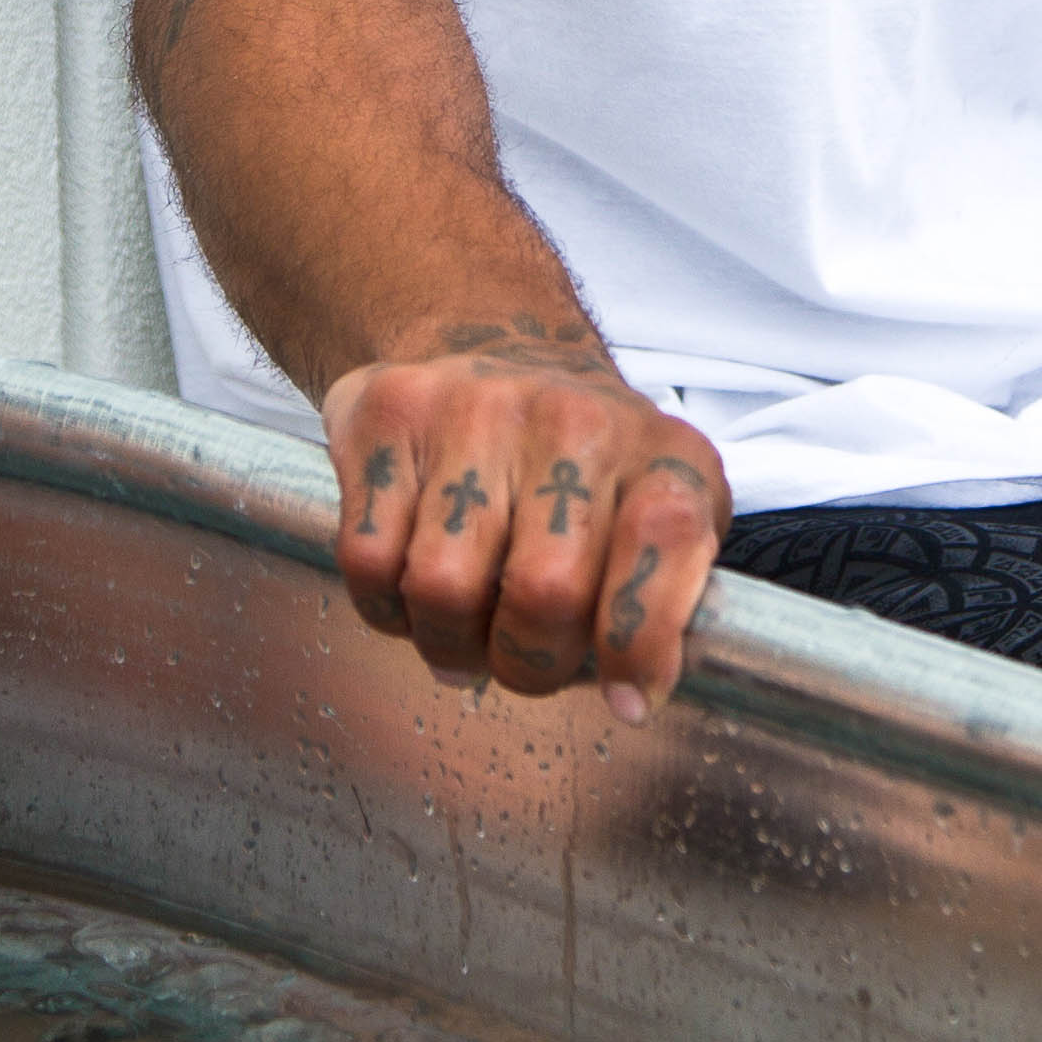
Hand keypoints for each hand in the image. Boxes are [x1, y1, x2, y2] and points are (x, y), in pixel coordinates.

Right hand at [313, 315, 728, 719]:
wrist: (491, 341)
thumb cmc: (587, 462)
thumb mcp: (667, 508)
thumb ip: (670, 598)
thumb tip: (635, 695)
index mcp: (658, 453)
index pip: (665, 541)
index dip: (641, 640)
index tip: (629, 699)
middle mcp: (573, 420)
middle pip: (544, 593)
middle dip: (528, 663)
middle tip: (522, 662)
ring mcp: (474, 409)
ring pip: (443, 588)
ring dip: (449, 643)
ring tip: (465, 632)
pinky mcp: (388, 415)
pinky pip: (370, 562)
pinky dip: (386, 610)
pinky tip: (414, 594)